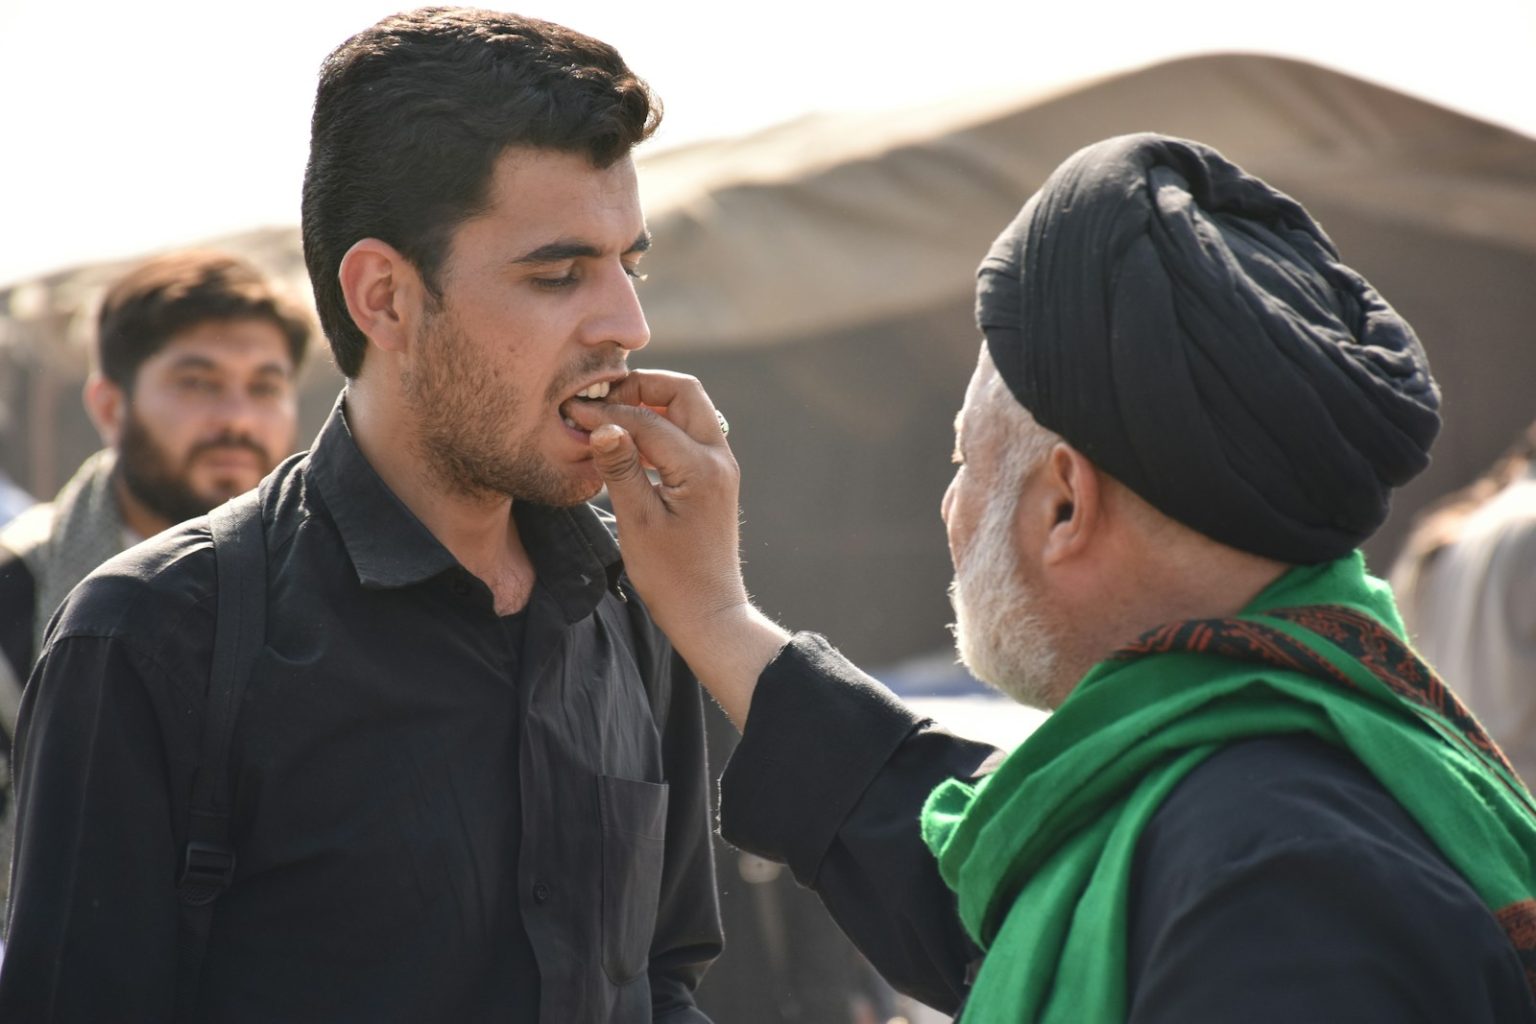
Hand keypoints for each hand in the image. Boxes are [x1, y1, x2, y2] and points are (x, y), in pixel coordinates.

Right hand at [565, 371, 786, 725]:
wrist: (708, 612)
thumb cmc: (671, 576)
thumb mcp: (638, 523)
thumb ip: (621, 470)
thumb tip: (603, 426)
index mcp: (700, 468)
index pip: (648, 420)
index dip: (606, 412)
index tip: (571, 411)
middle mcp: (719, 458)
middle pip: (685, 393)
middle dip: (642, 387)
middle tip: (602, 400)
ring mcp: (720, 467)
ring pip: (690, 410)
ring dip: (652, 404)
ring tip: (611, 417)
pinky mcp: (714, 478)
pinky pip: (690, 433)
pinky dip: (662, 426)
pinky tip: (630, 443)